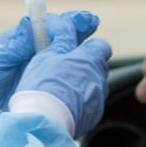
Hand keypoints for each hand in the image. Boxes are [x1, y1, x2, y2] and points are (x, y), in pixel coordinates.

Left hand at [0, 10, 99, 107]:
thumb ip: (15, 45)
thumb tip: (31, 23)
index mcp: (20, 42)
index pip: (45, 25)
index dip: (63, 20)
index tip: (79, 18)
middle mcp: (33, 53)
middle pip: (60, 36)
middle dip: (78, 28)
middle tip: (93, 22)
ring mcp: (40, 69)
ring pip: (65, 55)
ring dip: (80, 48)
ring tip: (96, 44)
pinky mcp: (43, 86)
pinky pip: (62, 76)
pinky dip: (75, 72)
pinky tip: (88, 71)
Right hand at [10, 15, 110, 136]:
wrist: (44, 121)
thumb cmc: (43, 85)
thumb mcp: (47, 55)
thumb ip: (61, 40)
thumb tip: (66, 25)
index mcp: (90, 59)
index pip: (101, 45)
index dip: (89, 46)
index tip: (76, 49)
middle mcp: (99, 78)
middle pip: (99, 66)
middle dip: (85, 66)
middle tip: (64, 69)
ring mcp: (98, 99)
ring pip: (95, 86)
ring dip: (83, 85)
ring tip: (61, 90)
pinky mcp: (93, 116)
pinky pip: (90, 104)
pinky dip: (80, 102)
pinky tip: (63, 105)